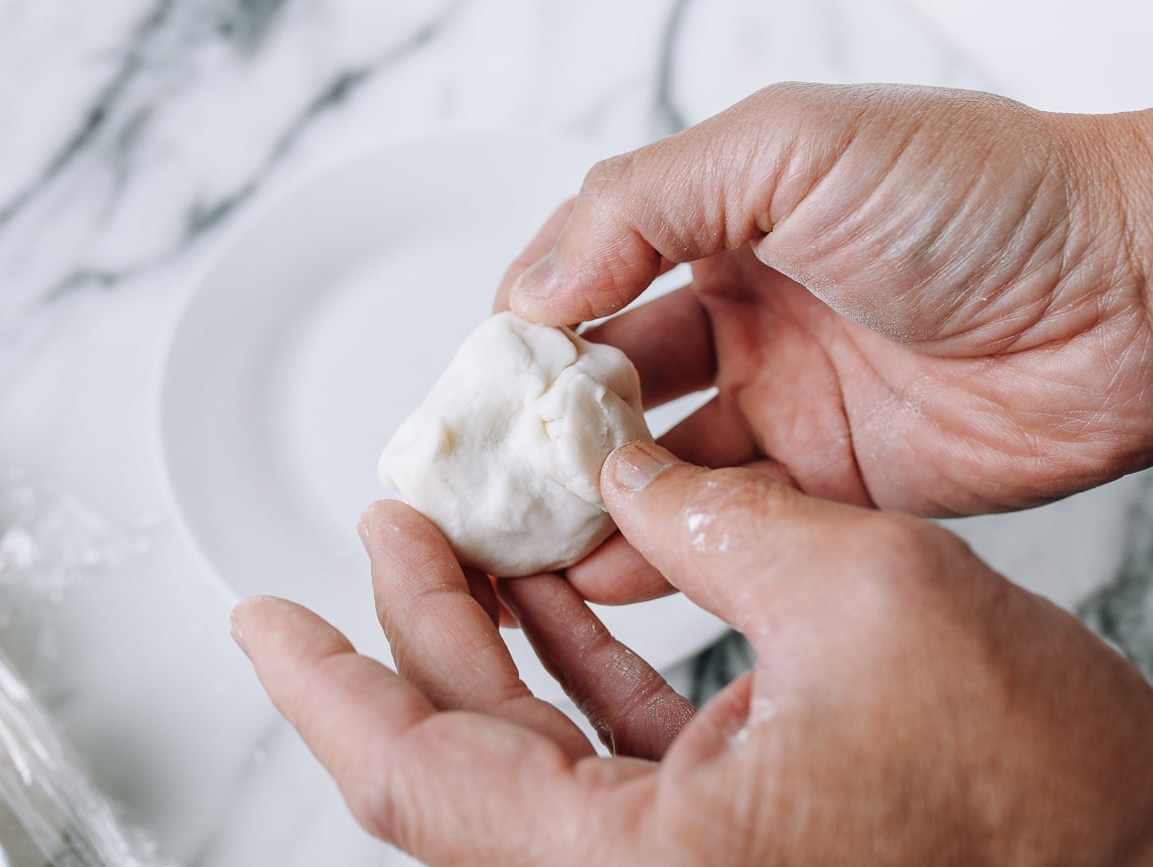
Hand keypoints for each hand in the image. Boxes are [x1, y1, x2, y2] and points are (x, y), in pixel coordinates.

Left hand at [233, 442, 1152, 865]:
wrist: (1139, 842)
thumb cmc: (1041, 780)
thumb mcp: (867, 593)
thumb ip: (716, 516)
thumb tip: (625, 470)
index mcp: (653, 865)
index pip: (421, 778)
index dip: (324, 684)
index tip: (258, 618)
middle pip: (460, 756)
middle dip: (409, 630)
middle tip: (385, 529)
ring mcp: (683, 865)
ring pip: (525, 749)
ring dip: (485, 641)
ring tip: (453, 541)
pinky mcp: (725, 836)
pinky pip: (600, 751)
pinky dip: (565, 665)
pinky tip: (552, 587)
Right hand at [498, 84, 1152, 521]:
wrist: (1136, 297)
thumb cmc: (985, 196)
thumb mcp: (790, 150)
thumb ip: (645, 204)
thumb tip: (533, 283)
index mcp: (721, 219)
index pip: (584, 276)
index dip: (524, 332)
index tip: (477, 388)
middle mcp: (743, 311)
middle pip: (606, 379)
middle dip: (541, 424)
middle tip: (482, 474)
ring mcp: (784, 399)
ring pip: (654, 460)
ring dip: (586, 493)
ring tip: (519, 532)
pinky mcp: (829, 483)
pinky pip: (724, 522)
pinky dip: (658, 547)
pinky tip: (601, 565)